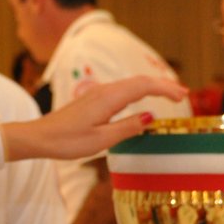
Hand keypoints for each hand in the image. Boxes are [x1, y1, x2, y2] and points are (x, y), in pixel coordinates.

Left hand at [5, 75, 187, 160]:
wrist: (39, 137)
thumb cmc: (67, 142)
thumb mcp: (101, 140)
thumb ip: (127, 128)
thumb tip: (151, 117)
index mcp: (108, 98)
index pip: (143, 86)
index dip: (165, 89)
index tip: (182, 96)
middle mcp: (105, 91)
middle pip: (139, 81)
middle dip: (163, 85)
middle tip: (183, 94)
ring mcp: (99, 94)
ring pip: (131, 84)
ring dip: (152, 87)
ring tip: (170, 95)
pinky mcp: (94, 100)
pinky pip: (122, 91)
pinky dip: (139, 92)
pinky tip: (143, 100)